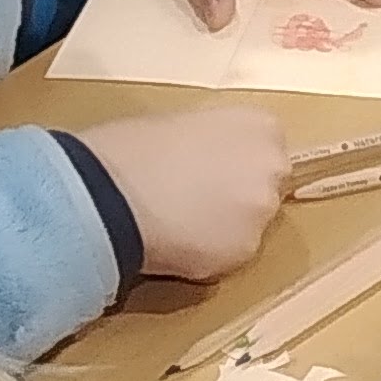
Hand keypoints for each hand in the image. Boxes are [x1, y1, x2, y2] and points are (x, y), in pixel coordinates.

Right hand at [75, 105, 288, 280]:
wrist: (108, 191)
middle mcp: (272, 165)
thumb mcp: (179, 124)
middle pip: (265, 187)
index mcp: (260, 125)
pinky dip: (208, 253)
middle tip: (194, 200)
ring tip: (178, 224)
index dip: (234, 162)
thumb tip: (204, 162)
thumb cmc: (130, 149)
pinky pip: (231, 255)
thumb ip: (210, 143)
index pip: (265, 148)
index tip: (208, 170)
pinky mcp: (246, 251)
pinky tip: (175, 244)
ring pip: (250, 225)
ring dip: (224, 228)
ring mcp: (263, 211)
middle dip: (236, 196)